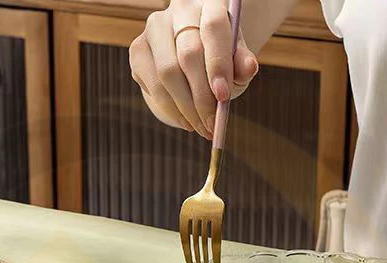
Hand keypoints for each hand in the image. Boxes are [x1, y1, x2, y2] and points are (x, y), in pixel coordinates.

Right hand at [129, 0, 258, 138]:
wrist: (192, 55)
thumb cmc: (218, 56)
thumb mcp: (236, 59)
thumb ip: (242, 63)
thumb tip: (249, 68)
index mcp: (210, 2)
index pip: (214, 27)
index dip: (218, 63)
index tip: (223, 97)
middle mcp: (179, 9)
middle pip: (188, 54)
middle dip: (202, 96)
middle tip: (212, 124)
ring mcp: (154, 28)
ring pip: (166, 73)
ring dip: (185, 107)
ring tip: (200, 127)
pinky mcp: (138, 49)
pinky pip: (152, 85)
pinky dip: (170, 108)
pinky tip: (185, 120)